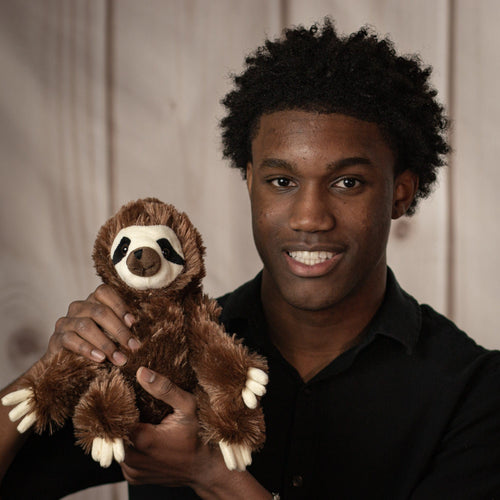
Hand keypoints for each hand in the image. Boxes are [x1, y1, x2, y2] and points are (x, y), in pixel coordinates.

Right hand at [46, 284, 140, 365]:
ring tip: (119, 358)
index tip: (133, 322)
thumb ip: (121, 328)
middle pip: (99, 311)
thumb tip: (137, 338)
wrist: (67, 362)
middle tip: (133, 346)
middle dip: (119, 330)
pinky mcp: (56, 338)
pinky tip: (100, 358)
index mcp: (93, 301)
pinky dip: (88, 349)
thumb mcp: (111, 333)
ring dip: (106, 343)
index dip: (119, 305)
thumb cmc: (97, 344)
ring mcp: (65, 322)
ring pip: (85, 326)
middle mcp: (78, 307)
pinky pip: (71, 340)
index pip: (104, 292)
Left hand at [121, 367, 221, 487]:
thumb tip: (142, 372)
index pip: (115, 418)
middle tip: (136, 407)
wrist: (205, 469)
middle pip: (114, 432)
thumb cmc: (198, 436)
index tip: (126, 395)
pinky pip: (124, 459)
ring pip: (117, 446)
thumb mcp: (188, 406)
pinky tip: (145, 438)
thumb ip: (164, 389)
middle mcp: (133, 459)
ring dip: (125, 434)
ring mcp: (133, 471)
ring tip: (141, 422)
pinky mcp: (135, 478)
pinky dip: (130, 448)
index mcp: (142, 439)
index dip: (118, 405)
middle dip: (122, 419)